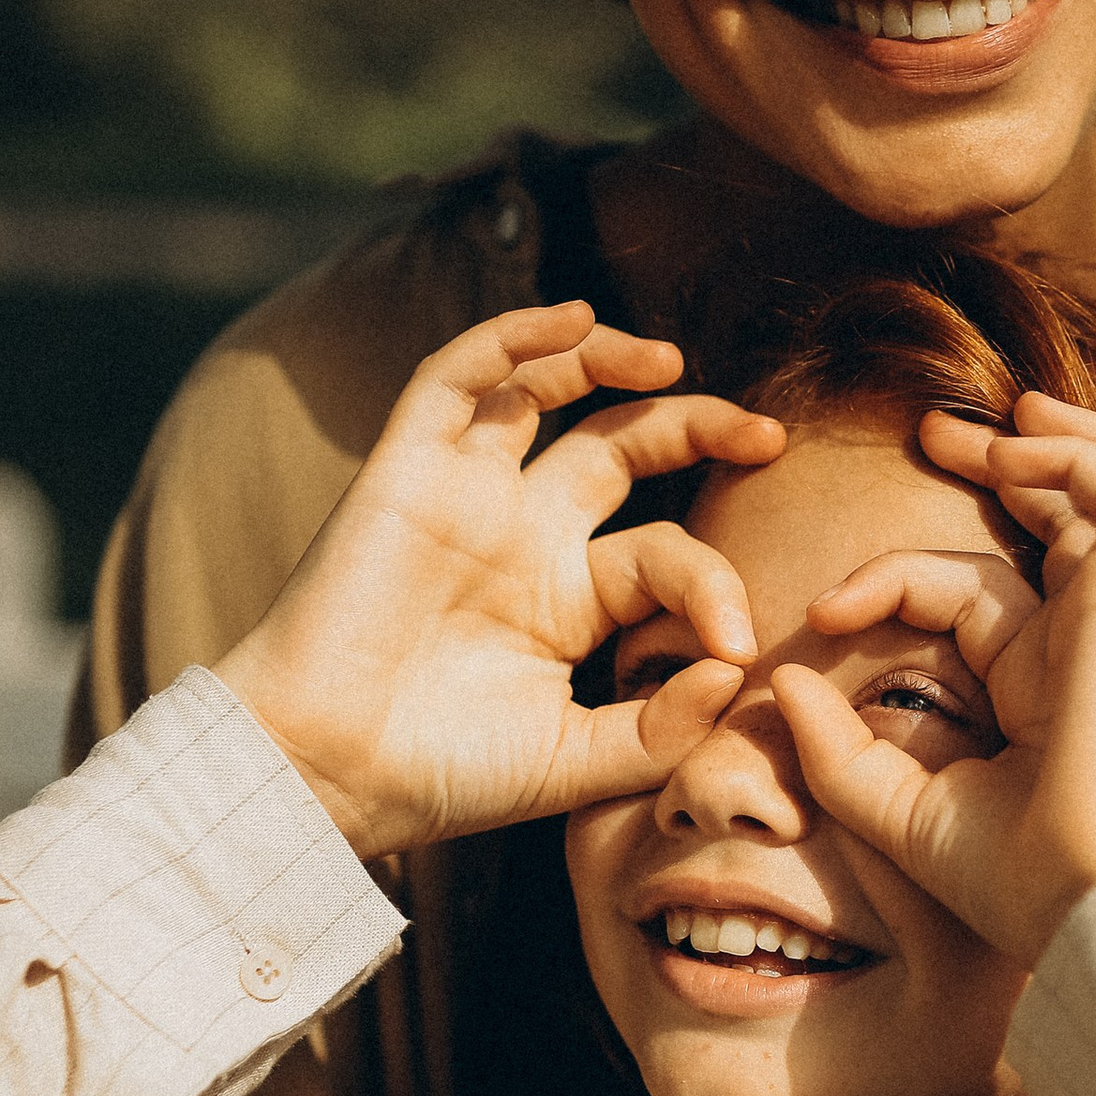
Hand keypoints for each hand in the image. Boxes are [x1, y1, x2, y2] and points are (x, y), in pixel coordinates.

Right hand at [216, 302, 781, 853]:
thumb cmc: (442, 776)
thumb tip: (735, 671)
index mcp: (568, 599)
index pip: (664, 555)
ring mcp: (466, 497)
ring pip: (544, 390)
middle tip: (768, 436)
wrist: (328, 772)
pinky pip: (458, 378)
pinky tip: (575, 319)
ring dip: (609, 360)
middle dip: (698, 425)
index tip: (737, 643)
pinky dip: (514, 338)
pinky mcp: (407, 470)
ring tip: (672, 362)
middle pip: (623, 445)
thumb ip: (661, 725)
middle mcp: (523, 535)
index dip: (714, 584)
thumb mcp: (575, 760)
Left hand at [772, 395, 1095, 969]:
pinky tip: (1018, 442)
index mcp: (1047, 687)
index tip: (823, 610)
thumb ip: (838, 752)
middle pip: (1063, 523)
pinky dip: (1081, 453)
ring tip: (1000, 417)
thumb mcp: (903, 812)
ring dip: (1060, 444)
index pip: (973, 596)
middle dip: (1006, 466)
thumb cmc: (1021, 881)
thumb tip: (785, 681)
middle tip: (934, 432)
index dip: (889, 584)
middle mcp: (1092, 642)